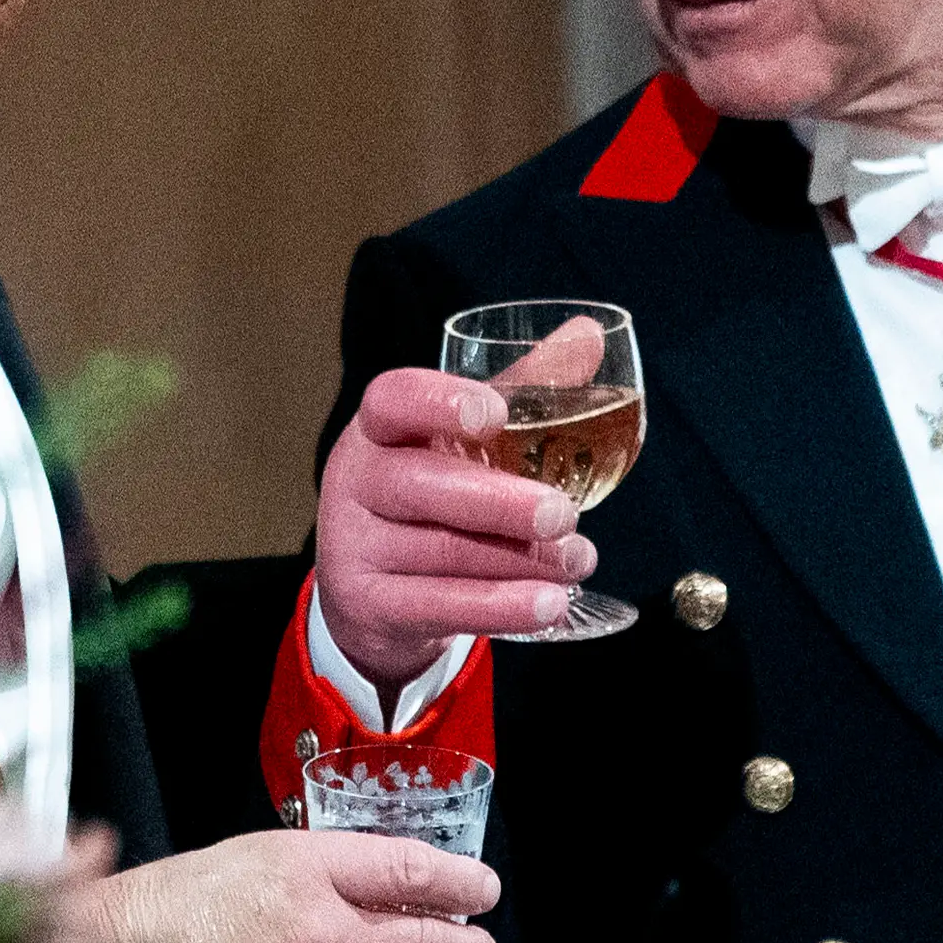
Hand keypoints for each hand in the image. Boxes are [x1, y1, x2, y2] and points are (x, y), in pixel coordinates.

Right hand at [317, 360, 600, 690]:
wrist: (373, 593)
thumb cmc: (432, 495)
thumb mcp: (463, 441)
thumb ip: (521, 389)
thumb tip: (589, 335)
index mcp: (379, 428)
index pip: (392, 400)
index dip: (438, 402)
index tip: (494, 412)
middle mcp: (356, 481)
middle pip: (420, 484)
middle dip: (499, 502)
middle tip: (564, 513)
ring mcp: (353, 545)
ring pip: (441, 552)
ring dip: (520, 560)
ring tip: (578, 560)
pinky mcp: (368, 603)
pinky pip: (439, 606)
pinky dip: (500, 607)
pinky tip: (549, 604)